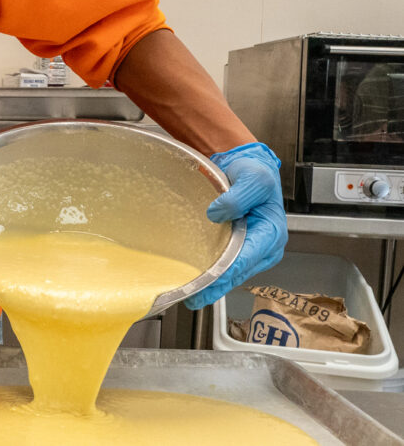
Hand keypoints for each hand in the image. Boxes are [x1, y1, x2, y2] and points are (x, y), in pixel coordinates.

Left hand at [184, 142, 286, 309]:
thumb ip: (239, 195)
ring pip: (231, 274)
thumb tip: (217, 213)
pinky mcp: (238, 248)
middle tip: (193, 297)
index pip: (247, 258)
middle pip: (238, 273)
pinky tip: (195, 282)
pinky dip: (212, 276)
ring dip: (212, 286)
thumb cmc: (254, 172)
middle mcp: (263, 247)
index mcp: (272, 233)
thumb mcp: (253, 178)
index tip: (208, 280)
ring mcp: (250, 250)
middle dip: (216, 286)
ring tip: (190, 296)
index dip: (227, 271)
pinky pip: (225, 266)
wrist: (245, 165)